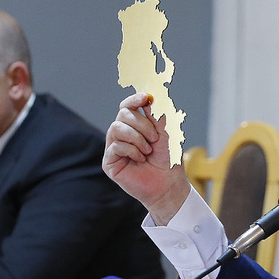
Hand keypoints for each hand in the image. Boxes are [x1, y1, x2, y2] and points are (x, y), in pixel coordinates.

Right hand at [103, 92, 192, 223]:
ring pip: (116, 128)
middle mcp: (122, 135)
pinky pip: (115, 146)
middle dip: (142, 123)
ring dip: (137, 138)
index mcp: (134, 126)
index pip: (127, 106)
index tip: (146, 98)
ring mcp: (113, 148)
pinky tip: (141, 159)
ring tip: (148, 150)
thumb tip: (149, 95)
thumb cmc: (168, 159)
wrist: (169, 183)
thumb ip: (156, 113)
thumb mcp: (165, 132)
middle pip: (123, 114)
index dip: (134, 99)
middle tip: (155, 138)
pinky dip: (132, 150)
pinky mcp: (109, 162)